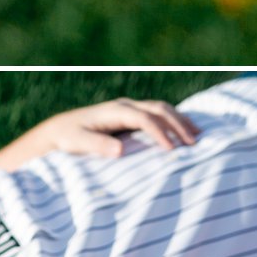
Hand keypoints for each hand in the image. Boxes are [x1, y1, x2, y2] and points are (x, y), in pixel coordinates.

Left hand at [24, 97, 199, 159]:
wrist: (59, 130)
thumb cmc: (66, 138)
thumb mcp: (76, 142)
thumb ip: (96, 145)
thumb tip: (120, 150)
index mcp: (114, 111)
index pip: (144, 118)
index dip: (160, 132)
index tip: (173, 149)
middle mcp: (125, 106)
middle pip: (159, 109)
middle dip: (178, 123)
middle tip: (194, 141)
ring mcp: (130, 109)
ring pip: (161, 109)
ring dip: (180, 120)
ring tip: (197, 135)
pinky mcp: (131, 117)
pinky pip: (157, 115)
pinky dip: (173, 121)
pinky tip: (184, 131)